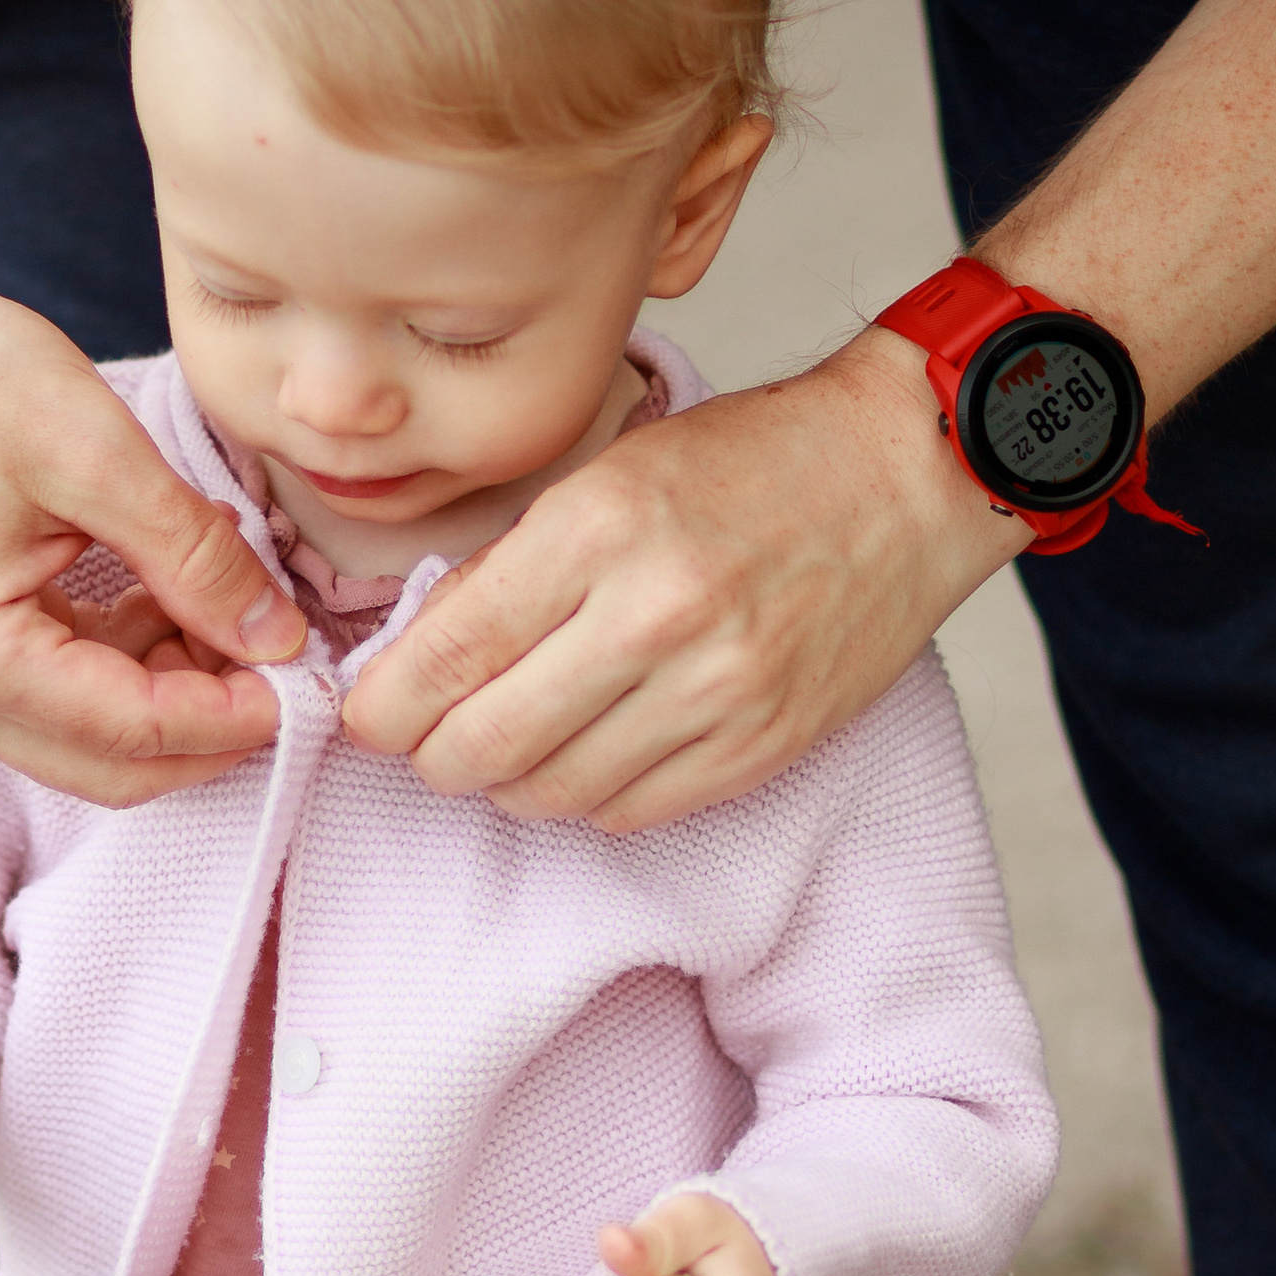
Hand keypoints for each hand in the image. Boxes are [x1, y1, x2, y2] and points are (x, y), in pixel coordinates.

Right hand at [0, 247, 307, 802]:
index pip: (133, 732)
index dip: (235, 714)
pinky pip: (54, 692)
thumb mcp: (96, 453)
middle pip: (109, 765)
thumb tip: (278, 641)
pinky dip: (124, 657)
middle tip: (286, 659)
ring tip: (232, 599)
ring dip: (170, 688)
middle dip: (208, 724)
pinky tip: (171, 590)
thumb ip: (194, 558)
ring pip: (87, 737)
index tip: (311, 677)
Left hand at [344, 328, 1012, 830]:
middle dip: (432, 755)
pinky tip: (587, 753)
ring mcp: (716, 690)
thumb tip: (417, 657)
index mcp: (600, 529)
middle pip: (482, 745)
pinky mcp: (762, 744)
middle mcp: (656, 616)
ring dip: (507, 782)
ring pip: (551, 794)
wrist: (907, 475)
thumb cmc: (756, 463)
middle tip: (427, 739)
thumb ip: (514, 566)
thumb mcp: (611, 471)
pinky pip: (631, 812)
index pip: (447, 656)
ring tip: (510, 742)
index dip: (383, 705)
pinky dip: (588, 796)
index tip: (368, 712)